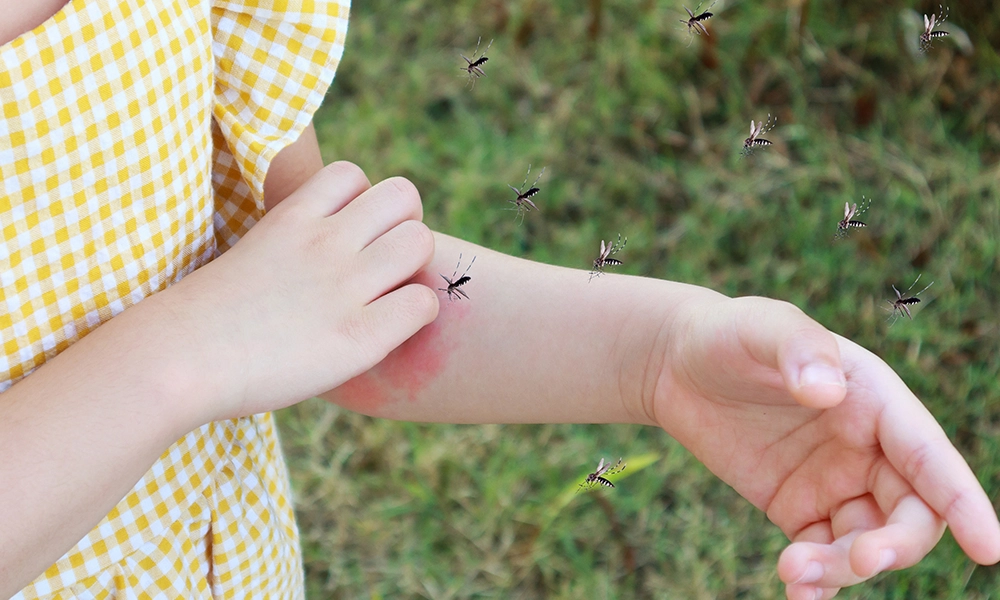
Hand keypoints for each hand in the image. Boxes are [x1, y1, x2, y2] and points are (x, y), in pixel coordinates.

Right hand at [163, 161, 437, 421]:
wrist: (178, 360)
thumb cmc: (204, 318)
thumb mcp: (250, 254)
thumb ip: (289, 243)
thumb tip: (311, 256)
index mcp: (291, 217)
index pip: (352, 174)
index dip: (361, 203)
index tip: (349, 236)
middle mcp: (324, 241)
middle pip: (402, 196)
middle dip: (402, 225)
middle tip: (385, 264)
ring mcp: (343, 285)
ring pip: (420, 242)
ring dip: (415, 266)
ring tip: (391, 293)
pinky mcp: (358, 334)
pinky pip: (422, 303)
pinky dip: (416, 313)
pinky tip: (390, 329)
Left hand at [650, 295, 999, 598]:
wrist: (674, 364)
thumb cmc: (727, 334)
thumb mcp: (761, 326)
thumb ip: (798, 348)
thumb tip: (828, 392)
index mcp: (875, 399)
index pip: (929, 456)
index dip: (962, 501)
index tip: (987, 548)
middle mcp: (866, 446)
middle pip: (909, 514)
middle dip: (893, 546)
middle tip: (857, 561)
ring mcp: (833, 481)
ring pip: (865, 542)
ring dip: (844, 569)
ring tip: (793, 571)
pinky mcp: (796, 507)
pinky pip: (822, 553)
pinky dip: (817, 580)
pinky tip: (799, 592)